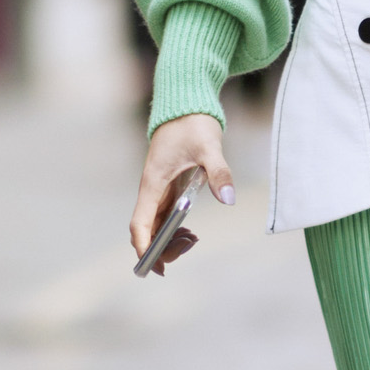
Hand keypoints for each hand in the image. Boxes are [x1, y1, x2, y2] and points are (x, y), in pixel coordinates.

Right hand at [129, 112, 234, 269]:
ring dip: (169, 240)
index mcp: (153, 182)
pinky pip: (164, 216)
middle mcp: (152, 189)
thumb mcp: (209, 147)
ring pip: (155, 225)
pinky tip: (189, 233)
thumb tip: (229, 199)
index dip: (144, 246)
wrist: (186, 104)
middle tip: (187, 250)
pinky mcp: (167, 187)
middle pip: (147, 229)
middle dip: (161, 248)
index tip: (153, 265)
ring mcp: (158, 189)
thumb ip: (219, 173)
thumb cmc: (193, 123)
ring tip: (193, 241)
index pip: (140, 222)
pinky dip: (173, 229)